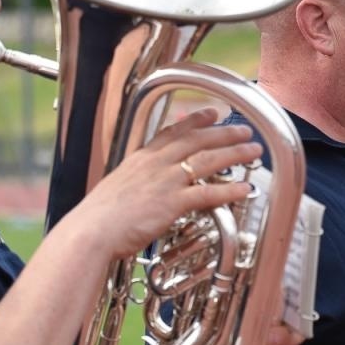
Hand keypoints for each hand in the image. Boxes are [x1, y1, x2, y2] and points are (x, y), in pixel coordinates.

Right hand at [75, 108, 262, 260]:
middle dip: (224, 132)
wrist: (91, 231)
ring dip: (234, 154)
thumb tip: (144, 191)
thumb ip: (135, 185)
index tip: (212, 113)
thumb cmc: (99, 218)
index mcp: (141, 159)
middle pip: (197, 140)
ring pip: (208, 160)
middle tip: (245, 130)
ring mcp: (165, 181)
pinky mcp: (172, 203)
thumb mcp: (117, 190)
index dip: (195, 121)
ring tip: (254, 151)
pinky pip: (208, 193)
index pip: (172, 131)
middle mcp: (155, 164)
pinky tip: (245, 188)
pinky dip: (229, 190)